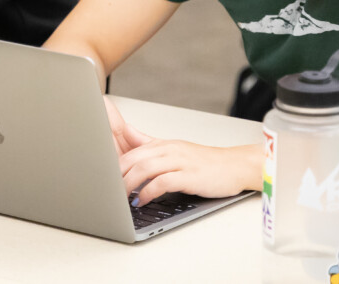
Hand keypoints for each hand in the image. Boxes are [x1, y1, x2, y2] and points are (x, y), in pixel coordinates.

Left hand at [105, 97, 261, 205]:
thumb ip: (151, 146)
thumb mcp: (175, 151)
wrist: (235, 166)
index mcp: (163, 144)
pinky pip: (163, 182)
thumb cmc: (205, 163)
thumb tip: (127, 137)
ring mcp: (180, 161)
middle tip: (107, 192)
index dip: (113, 166)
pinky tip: (143, 201)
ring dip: (129, 185)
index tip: (103, 180)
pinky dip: (148, 192)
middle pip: (134, 158)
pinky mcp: (189, 175)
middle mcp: (170, 149)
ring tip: (121, 198)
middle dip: (116, 177)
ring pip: (145, 168)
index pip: (131, 151)